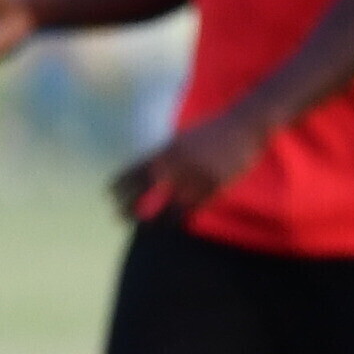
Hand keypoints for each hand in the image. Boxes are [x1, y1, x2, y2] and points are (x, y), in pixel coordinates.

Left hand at [109, 111, 266, 219]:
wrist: (244, 126)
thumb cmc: (211, 132)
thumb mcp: (181, 139)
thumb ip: (164, 156)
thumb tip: (146, 172)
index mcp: (167, 150)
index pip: (136, 171)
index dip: (121, 185)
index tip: (109, 195)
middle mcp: (178, 164)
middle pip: (146, 191)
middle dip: (130, 205)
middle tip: (119, 217)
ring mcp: (196, 177)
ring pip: (169, 206)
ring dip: (154, 219)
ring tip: (142, 227)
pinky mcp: (215, 187)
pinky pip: (193, 208)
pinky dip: (180, 218)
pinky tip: (171, 224)